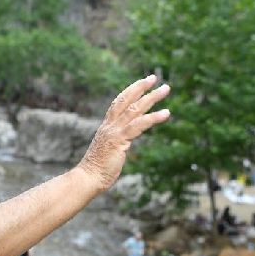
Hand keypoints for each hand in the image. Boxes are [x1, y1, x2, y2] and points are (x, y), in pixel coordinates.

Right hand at [77, 75, 169, 190]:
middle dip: (140, 87)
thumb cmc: (97, 170)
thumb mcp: (108, 152)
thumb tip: (122, 146)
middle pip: (126, 100)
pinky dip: (154, 117)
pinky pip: (140, 125)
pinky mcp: (120, 140)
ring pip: (135, 108)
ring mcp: (114, 131)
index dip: (130, 92)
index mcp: (106, 127)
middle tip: (154, 77)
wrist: (88, 178)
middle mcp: (110, 126)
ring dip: (152, 97)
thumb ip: (116, 144)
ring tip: (165, 89)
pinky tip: (166, 113)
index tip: (141, 84)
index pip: (118, 103)